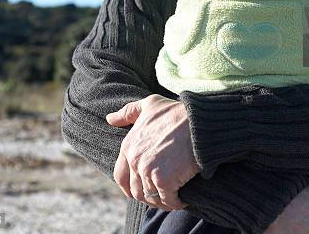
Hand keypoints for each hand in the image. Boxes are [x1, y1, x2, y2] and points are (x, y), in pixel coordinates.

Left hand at [106, 94, 199, 210]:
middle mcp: (135, 160)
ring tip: (173, 197)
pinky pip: (167, 201)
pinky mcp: (164, 181)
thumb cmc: (176, 112)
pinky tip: (183, 199)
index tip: (144, 186)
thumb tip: (110, 119)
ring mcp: (148, 171)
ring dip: (161, 200)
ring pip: (150, 198)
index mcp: (128, 145)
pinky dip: (175, 203)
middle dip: (148, 194)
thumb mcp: (150, 104)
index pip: (120, 176)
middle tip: (162, 192)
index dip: (131, 184)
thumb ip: (128, 112)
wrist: (199, 122)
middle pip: (135, 190)